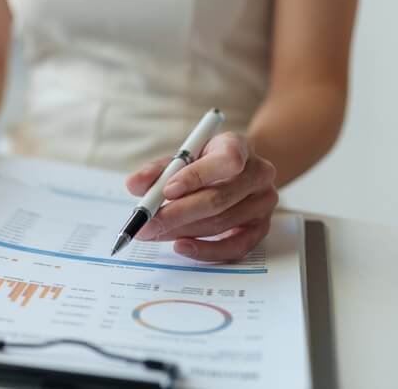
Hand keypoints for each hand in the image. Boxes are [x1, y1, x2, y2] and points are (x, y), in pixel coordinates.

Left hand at [125, 133, 277, 261]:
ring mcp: (263, 203)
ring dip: (183, 231)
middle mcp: (258, 174)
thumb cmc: (205, 162)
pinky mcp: (261, 228)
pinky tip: (181, 246)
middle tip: (146, 224)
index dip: (196, 177)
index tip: (166, 191)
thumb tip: (134, 185)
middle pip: (218, 198)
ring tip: (154, 233)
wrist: (239, 172)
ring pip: (221, 223)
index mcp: (239, 146)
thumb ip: (158, 170)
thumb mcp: (182, 157)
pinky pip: (235, 247)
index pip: (226, 160)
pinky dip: (206, 250)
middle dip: (177, 213)